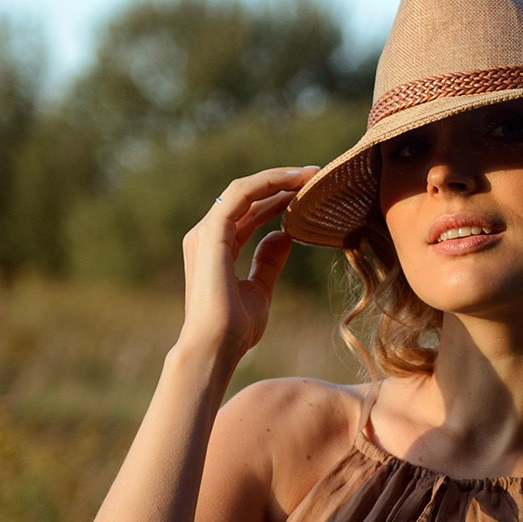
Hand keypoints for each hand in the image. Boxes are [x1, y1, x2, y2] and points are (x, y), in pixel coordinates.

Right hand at [178, 166, 319, 363]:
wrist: (216, 347)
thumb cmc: (236, 329)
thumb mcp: (260, 290)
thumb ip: (268, 262)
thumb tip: (283, 235)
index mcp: (216, 248)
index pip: (250, 213)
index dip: (279, 200)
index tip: (309, 193)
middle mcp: (207, 236)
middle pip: (248, 197)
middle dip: (282, 184)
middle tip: (316, 175)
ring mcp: (206, 232)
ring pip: (244, 190)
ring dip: (277, 178)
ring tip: (310, 174)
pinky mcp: (211, 232)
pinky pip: (241, 194)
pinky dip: (267, 183)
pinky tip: (293, 181)